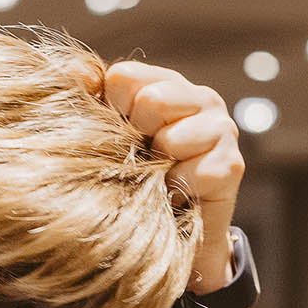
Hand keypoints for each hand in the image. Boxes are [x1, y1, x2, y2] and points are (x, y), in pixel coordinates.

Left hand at [100, 61, 245, 292]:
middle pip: (151, 101)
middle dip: (138, 137)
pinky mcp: (231, 166)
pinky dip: (177, 192)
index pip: (124, 77)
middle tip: (146, 158)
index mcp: (167, 84)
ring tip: (163, 178)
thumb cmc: (136, 180)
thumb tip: (75, 71)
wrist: (170, 236)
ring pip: (171, 139)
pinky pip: (189, 174)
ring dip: (158, 168)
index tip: (121, 135)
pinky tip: (180, 196)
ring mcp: (222, 129)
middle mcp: (201, 98)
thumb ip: (91, 99)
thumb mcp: (109, 136)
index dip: (112, 111)